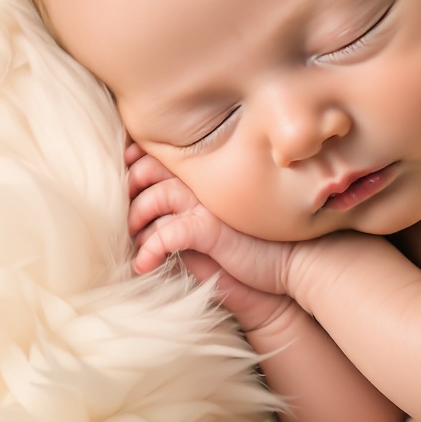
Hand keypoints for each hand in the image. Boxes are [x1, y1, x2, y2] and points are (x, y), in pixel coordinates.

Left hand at [125, 141, 298, 301]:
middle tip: (125, 214)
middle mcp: (206, 184)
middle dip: (129, 188)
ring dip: (136, 220)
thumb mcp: (218, 223)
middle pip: (150, 168)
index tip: (125, 178)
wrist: (295, 266)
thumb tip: (149, 213)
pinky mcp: (209, 230)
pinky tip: (145, 265)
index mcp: (208, 177)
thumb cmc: (256, 248)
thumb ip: (189, 211)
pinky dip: (150, 249)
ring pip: (154, 197)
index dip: (135, 161)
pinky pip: (166, 234)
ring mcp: (207, 205)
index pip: (162, 155)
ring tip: (136, 242)